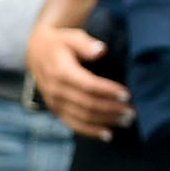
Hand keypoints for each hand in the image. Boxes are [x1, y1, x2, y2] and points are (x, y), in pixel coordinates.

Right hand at [27, 22, 131, 139]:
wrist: (36, 53)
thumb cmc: (61, 43)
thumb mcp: (72, 36)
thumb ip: (85, 43)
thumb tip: (100, 50)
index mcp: (61, 72)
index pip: (88, 85)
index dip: (108, 91)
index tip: (127, 94)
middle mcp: (56, 90)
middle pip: (87, 104)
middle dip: (111, 109)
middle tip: (133, 111)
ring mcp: (55, 103)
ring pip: (82, 117)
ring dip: (105, 121)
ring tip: (127, 121)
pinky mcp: (56, 110)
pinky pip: (73, 124)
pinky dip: (90, 131)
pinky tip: (107, 134)